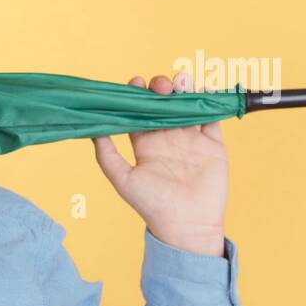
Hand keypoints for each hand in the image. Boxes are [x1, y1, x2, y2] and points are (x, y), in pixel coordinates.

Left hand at [91, 72, 227, 256]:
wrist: (186, 224)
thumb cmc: (152, 205)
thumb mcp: (123, 180)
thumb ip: (107, 156)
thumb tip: (92, 131)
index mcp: (146, 145)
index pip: (140, 113)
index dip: (137, 95)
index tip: (134, 82)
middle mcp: (168, 139)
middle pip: (164, 104)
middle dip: (161, 88)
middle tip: (159, 85)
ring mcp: (191, 141)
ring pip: (188, 106)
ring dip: (185, 89)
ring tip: (180, 81)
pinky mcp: (213, 145)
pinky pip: (212, 118)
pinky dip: (209, 102)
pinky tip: (201, 90)